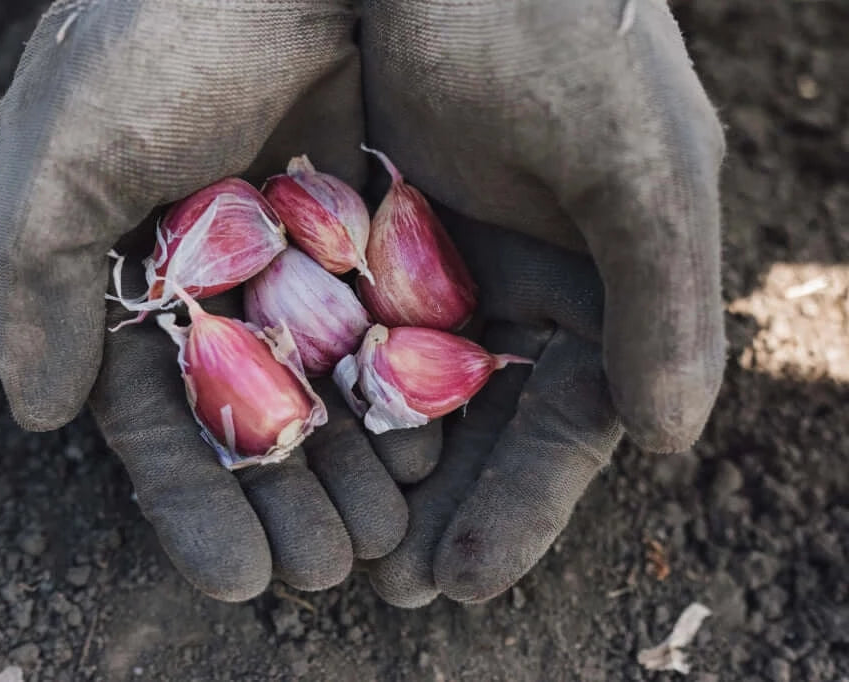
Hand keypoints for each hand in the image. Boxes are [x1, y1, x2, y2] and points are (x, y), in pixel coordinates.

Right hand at [0, 1, 441, 600]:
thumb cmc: (155, 34)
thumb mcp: (65, 155)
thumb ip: (35, 283)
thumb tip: (35, 415)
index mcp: (134, 274)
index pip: (161, 415)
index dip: (197, 503)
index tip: (238, 579)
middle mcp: (220, 276)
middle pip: (255, 415)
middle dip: (290, 501)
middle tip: (329, 575)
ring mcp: (303, 253)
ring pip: (331, 382)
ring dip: (355, 465)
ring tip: (388, 540)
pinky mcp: (377, 223)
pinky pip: (396, 321)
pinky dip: (409, 388)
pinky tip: (435, 453)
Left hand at [360, 0, 725, 605]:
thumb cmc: (560, 30)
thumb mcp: (635, 163)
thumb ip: (664, 299)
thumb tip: (678, 440)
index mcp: (602, 282)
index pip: (569, 424)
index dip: (523, 508)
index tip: (470, 582)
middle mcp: (521, 283)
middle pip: (482, 425)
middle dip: (442, 508)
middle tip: (393, 591)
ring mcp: (440, 261)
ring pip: (407, 388)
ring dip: (379, 469)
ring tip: (338, 549)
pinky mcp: (362, 230)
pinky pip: (341, 326)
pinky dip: (323, 386)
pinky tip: (291, 446)